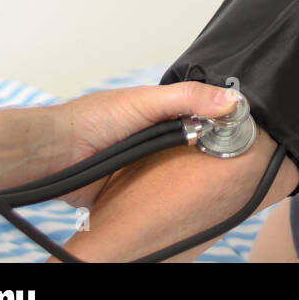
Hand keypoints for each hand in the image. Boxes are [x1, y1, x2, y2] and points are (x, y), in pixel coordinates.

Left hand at [53, 82, 238, 209]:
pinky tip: (184, 202)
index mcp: (161, 113)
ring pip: (178, 173)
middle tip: (234, 166)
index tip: (244, 136)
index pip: (202, 117)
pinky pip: (156, 196)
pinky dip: (167, 198)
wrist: (55, 156)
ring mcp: (143, 164)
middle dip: (209, 156)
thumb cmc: (92, 120)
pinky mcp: (131, 190)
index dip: (222, 125)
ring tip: (215, 186)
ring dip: (188, 178)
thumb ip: (188, 97)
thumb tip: (232, 100)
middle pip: (194, 148)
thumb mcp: (147, 101)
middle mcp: (154, 138)